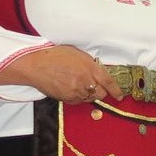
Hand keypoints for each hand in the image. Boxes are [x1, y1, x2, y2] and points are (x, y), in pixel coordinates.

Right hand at [0, 45, 120, 103]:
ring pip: (90, 99)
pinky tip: (72, 89)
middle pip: (101, 93)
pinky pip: (78, 101)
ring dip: (89, 94)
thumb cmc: (54, 55)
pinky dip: (79, 97)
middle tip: (97, 88)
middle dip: (102, 92)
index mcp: (90, 67)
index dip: (116, 90)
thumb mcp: (77, 54)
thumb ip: (90, 64)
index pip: (109, 82)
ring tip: (81, 86)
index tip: (120, 95)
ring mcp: (76, 91)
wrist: (35, 65)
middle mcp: (85, 81)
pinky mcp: (67, 98)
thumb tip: (99, 72)